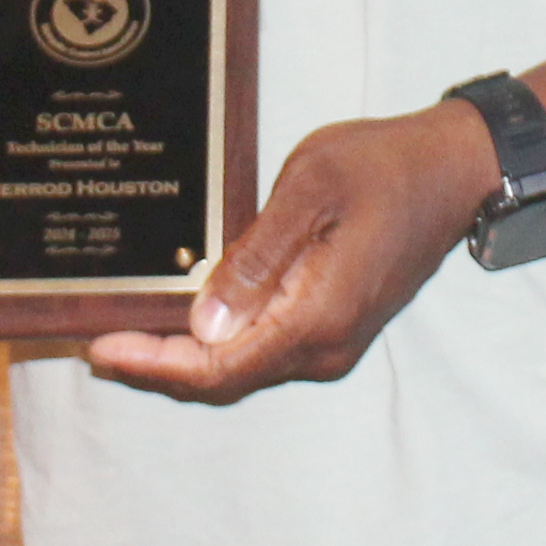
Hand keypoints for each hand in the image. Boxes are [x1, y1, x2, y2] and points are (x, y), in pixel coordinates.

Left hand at [87, 100, 492, 403]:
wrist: (452, 169)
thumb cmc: (381, 166)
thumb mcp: (310, 190)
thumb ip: (258, 257)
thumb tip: (207, 323)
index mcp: (316, 318)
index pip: (218, 367)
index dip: (153, 364)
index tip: (100, 346)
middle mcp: (323, 346)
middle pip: (223, 378)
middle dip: (156, 366)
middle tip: (92, 339)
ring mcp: (331, 341)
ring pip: (241, 368)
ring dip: (182, 356)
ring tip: (122, 328)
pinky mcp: (332, 325)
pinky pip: (262, 349)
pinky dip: (214, 342)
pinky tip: (180, 315)